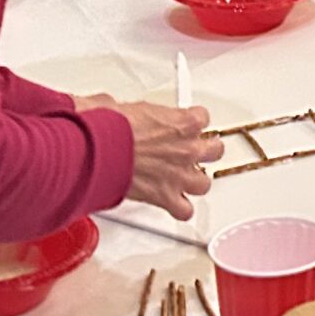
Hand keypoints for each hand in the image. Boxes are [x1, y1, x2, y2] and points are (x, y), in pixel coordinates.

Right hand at [116, 101, 221, 220]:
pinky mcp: (165, 197)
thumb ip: (123, 108)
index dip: (192, 121)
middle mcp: (188, 150)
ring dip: (196, 181)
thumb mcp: (119, 105)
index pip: (203, 117)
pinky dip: (180, 210)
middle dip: (206, 151)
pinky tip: (175, 205)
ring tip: (187, 179)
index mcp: (184, 123)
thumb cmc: (110, 129)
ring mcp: (180, 175)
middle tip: (194, 150)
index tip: (184, 123)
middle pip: (215, 151)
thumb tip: (106, 105)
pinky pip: (185, 211)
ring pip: (204, 183)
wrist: (99, 152)